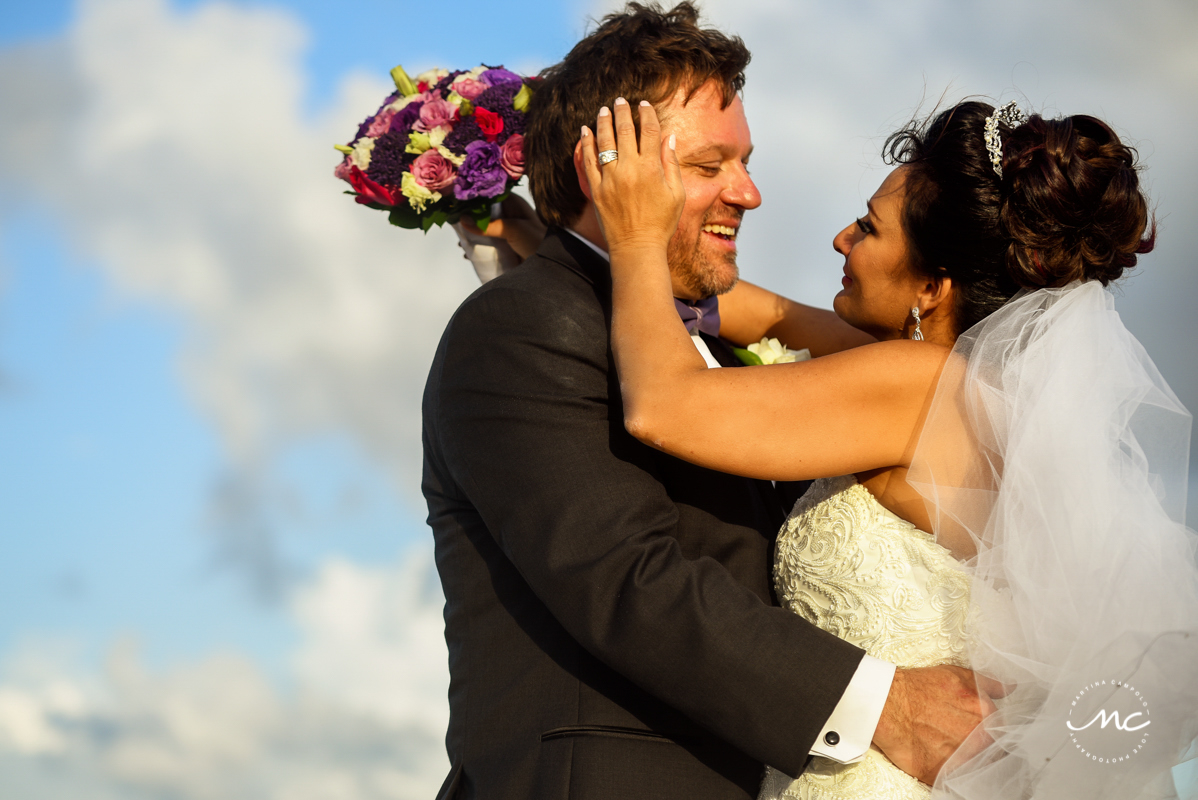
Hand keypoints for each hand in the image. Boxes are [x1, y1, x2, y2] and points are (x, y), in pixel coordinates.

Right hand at [458, 194, 546, 260]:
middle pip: (484, 212)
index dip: (472, 197)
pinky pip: (489, 242)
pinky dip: (479, 246)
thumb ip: (488, 225)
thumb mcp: (512, 229)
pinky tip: (470, 253)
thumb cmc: (538, 240)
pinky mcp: (507, 244)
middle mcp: (510, 214)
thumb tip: (463, 219)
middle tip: (454, 226)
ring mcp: (508, 229)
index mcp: (513, 204)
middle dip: (469, 219)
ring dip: (472, 235)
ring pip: (484, 228)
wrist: (555, 263)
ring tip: (462, 243)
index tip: (456, 201)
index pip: (488, 194)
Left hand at [580, 97, 684, 255]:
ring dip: (603, 122)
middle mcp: (629, 169)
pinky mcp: (596, 189)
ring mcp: (610, 178)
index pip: (649, 131)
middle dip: (622, 112)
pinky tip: (585, 131)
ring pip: (605, 142)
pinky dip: (586, 144)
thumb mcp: (676, 194)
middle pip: (624, 131)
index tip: (644, 104)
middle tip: (620, 101)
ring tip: (603, 110)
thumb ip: (671, 163)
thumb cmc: (661, 223)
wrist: (636, 248)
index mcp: (651, 168)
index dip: (646, 114)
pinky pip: (588, 161)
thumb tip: (669, 137)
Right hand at [872, 665, 1008, 784]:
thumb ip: (990, 684)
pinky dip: (952, 773)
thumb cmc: (919, 688)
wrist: (886, 703)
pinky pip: (957, 781)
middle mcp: (979, 740)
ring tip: (947, 748)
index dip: (989, 731)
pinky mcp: (943, 775)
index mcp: (988, 716)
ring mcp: (962, 759)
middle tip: (958, 737)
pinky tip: (940, 759)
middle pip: (991, 752)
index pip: (1002, 732)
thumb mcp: (958, 676)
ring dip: (967, 760)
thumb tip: (1010, 688)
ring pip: (976, 767)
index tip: (976, 730)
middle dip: (980, 747)